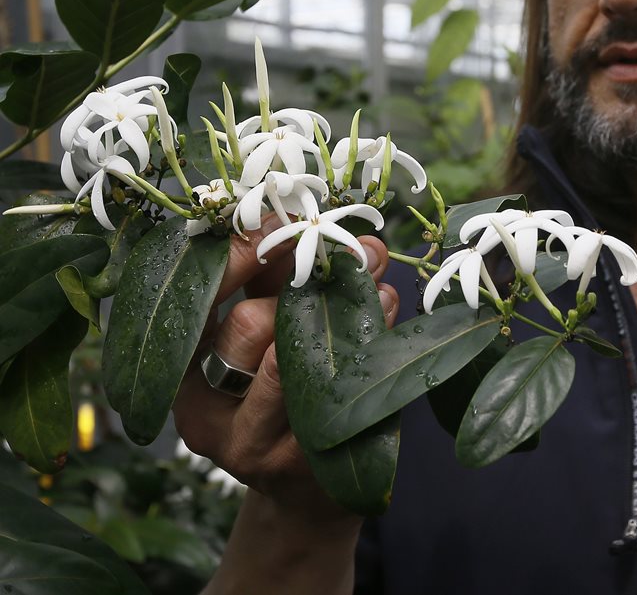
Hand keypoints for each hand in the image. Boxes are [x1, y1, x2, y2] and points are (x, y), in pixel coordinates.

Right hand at [173, 220, 398, 522]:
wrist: (310, 487)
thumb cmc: (285, 395)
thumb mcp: (266, 333)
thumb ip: (277, 281)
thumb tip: (307, 217)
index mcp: (181, 370)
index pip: (195, 299)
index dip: (240, 254)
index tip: (282, 221)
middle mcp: (204, 412)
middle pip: (246, 323)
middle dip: (302, 279)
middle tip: (342, 250)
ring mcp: (250, 444)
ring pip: (289, 359)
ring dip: (340, 308)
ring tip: (372, 278)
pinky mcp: (299, 464)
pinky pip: (336, 390)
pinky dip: (368, 340)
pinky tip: (385, 312)